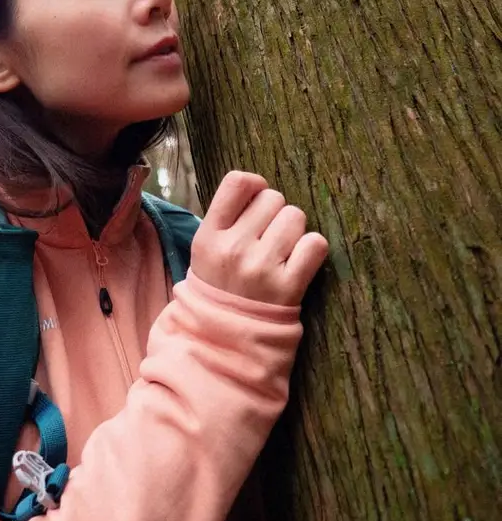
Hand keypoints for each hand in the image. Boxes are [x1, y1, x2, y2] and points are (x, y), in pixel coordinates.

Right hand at [190, 170, 328, 306]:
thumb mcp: (205, 248)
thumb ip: (226, 215)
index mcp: (209, 236)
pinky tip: (299, 260)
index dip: (254, 185)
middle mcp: (234, 249)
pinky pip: (315, 244)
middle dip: (275, 212)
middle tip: (268, 235)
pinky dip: (312, 248)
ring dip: (294, 230)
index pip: (238, 182)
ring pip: (295, 217)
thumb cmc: (220, 283)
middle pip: (272, 198)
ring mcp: (262, 268)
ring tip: (282, 249)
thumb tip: (259, 184)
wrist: (227, 338)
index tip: (256, 199)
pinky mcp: (289, 286)